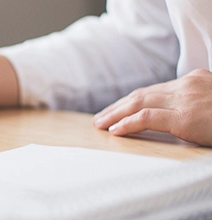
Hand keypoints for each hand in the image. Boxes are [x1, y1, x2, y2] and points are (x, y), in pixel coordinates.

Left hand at [93, 69, 211, 145]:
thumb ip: (194, 103)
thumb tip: (180, 115)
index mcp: (195, 79)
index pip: (155, 89)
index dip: (132, 100)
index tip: (118, 109)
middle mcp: (187, 85)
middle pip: (143, 94)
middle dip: (118, 106)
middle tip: (101, 117)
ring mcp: (185, 99)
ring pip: (139, 103)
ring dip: (116, 114)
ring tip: (101, 124)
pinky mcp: (185, 117)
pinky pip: (147, 118)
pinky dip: (127, 123)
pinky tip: (115, 130)